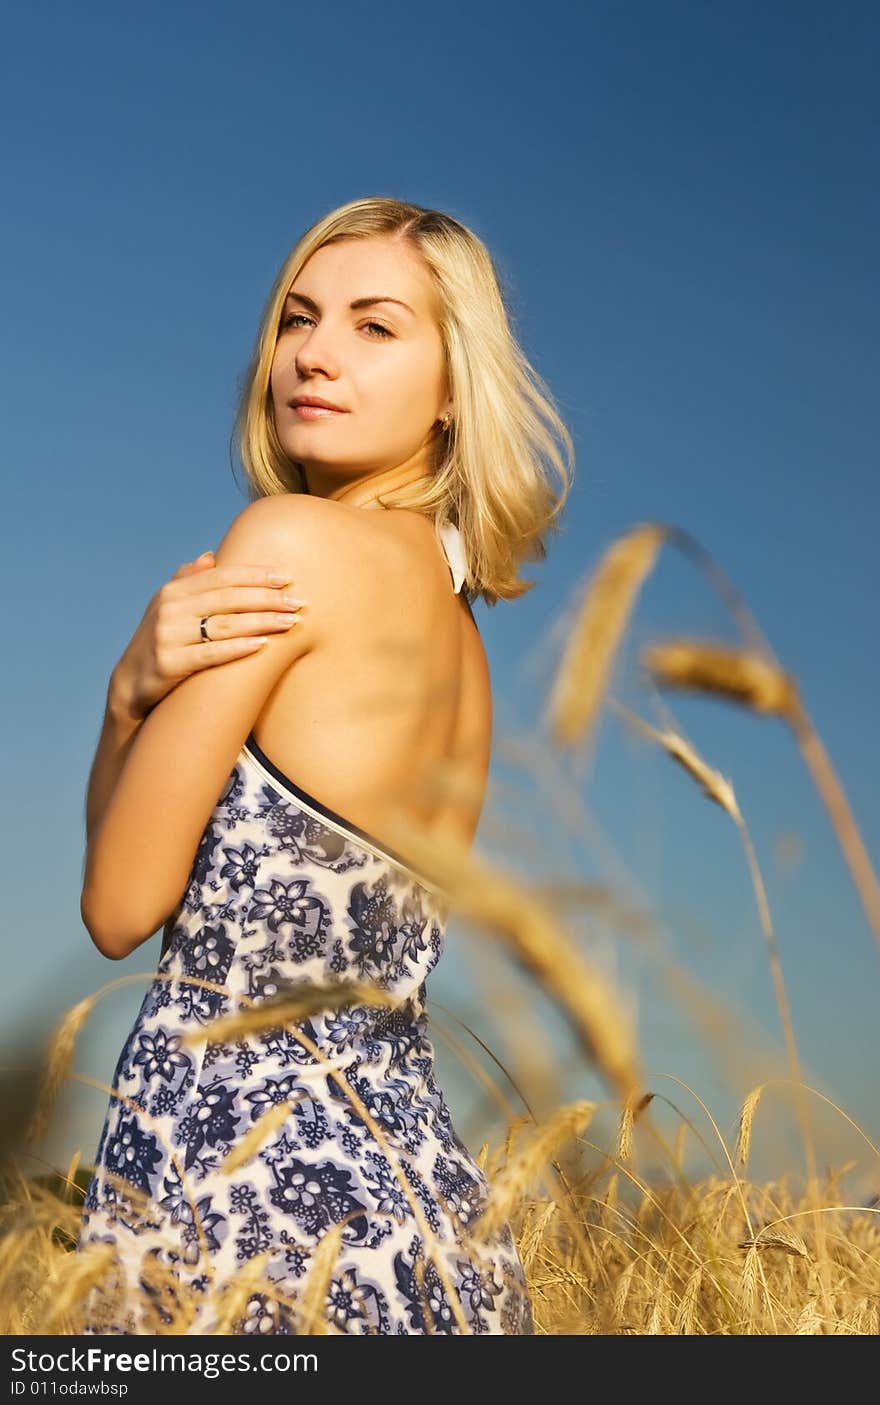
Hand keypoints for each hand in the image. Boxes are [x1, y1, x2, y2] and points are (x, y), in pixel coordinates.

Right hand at [109, 550, 305, 722]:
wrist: (132, 684)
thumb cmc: (161, 642)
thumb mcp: (169, 608)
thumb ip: (188, 580)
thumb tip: (211, 555)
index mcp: (173, 591)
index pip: (222, 577)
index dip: (256, 575)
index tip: (287, 578)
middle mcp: (169, 609)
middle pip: (228, 598)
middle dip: (266, 598)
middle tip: (298, 602)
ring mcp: (167, 636)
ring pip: (224, 624)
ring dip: (261, 621)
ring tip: (291, 622)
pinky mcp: (168, 664)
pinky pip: (210, 654)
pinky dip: (237, 648)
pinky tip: (262, 645)